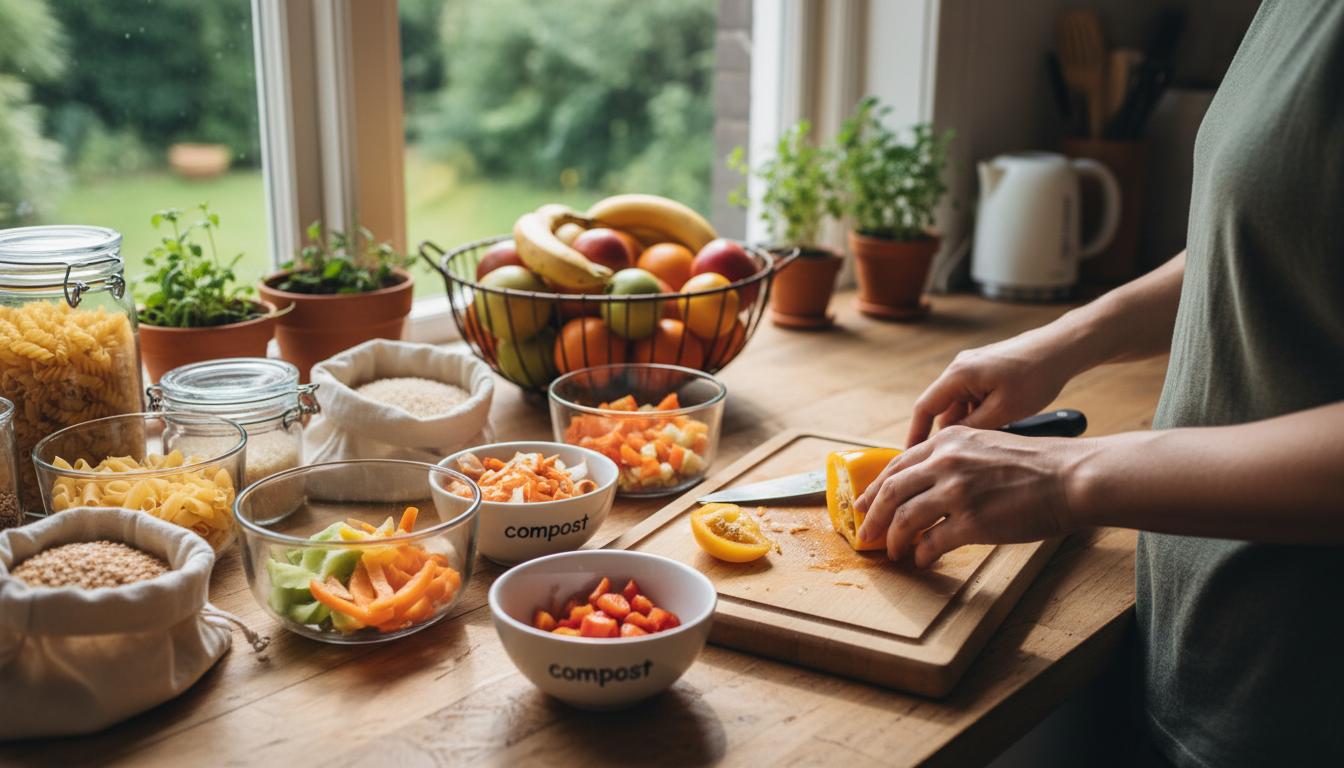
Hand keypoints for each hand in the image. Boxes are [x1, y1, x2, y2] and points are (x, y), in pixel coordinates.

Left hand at [854, 426, 1086, 565]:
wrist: (1070, 478)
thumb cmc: (1035, 465)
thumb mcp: (985, 445)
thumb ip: (953, 458)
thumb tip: (924, 484)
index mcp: (948, 441)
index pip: (896, 465)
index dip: (874, 489)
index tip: (862, 505)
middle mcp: (946, 461)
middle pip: (890, 492)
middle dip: (872, 517)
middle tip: (865, 534)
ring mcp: (957, 491)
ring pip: (903, 518)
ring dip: (893, 540)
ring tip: (893, 552)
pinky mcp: (972, 521)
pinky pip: (931, 542)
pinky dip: (920, 554)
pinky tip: (921, 560)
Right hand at [905, 331, 1077, 446]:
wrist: (1061, 348)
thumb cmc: (1036, 376)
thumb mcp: (1005, 410)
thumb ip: (972, 427)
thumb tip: (951, 441)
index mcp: (958, 375)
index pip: (925, 408)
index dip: (916, 434)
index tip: (910, 456)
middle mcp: (959, 368)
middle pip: (941, 407)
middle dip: (949, 432)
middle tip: (961, 456)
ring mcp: (971, 366)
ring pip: (959, 404)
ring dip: (969, 422)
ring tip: (992, 436)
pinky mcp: (984, 368)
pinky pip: (971, 396)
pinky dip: (979, 411)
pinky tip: (1000, 421)